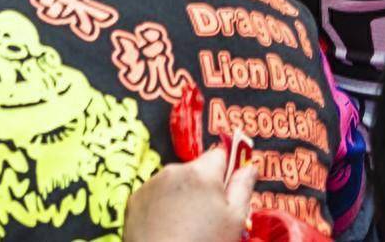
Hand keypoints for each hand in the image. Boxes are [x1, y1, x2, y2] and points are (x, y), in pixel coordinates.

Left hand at [125, 150, 255, 241]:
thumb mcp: (234, 221)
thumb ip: (243, 188)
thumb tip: (249, 166)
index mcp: (202, 172)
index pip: (220, 155)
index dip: (225, 175)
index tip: (224, 197)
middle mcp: (174, 170)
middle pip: (196, 170)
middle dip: (202, 187)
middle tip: (205, 218)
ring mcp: (152, 184)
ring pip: (174, 182)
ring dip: (181, 195)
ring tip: (183, 226)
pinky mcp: (134, 200)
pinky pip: (155, 194)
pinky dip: (161, 206)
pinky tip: (165, 228)